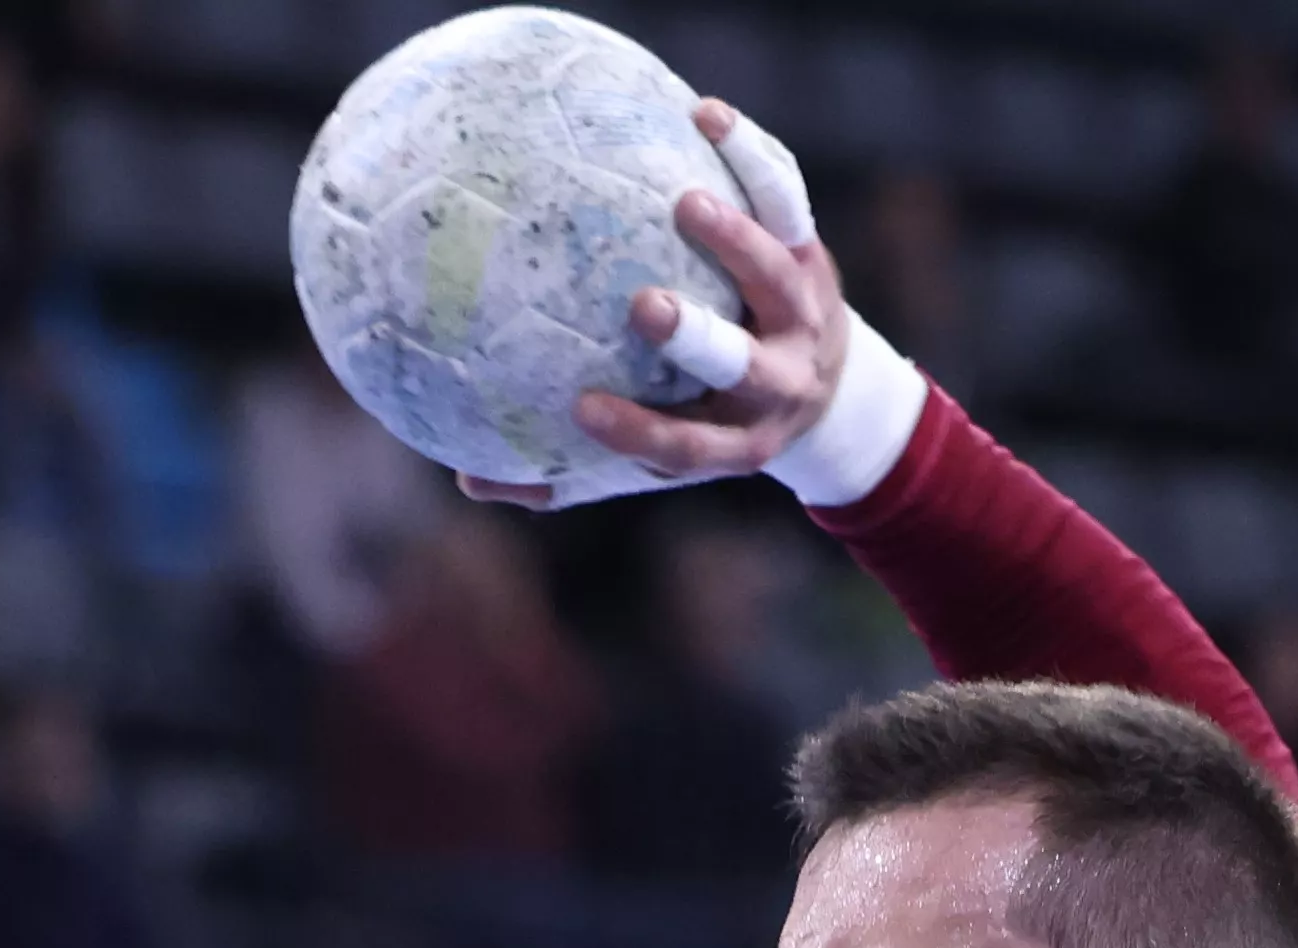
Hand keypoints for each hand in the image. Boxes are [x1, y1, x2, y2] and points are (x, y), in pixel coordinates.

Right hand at [512, 98, 846, 500]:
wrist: (830, 388)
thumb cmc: (710, 420)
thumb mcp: (657, 455)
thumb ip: (570, 471)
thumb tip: (467, 479)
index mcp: (736, 439)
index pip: (686, 445)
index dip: (638, 432)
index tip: (582, 410)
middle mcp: (777, 383)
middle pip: (743, 368)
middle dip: (700, 339)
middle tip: (645, 306)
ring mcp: (802, 316)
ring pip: (777, 277)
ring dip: (735, 241)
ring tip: (684, 201)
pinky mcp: (812, 255)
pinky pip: (785, 203)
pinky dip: (752, 161)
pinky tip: (704, 118)